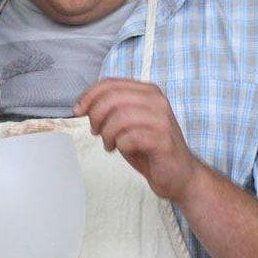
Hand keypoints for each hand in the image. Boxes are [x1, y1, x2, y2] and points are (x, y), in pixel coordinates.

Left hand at [74, 79, 199, 202]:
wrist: (179, 175)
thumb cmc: (148, 148)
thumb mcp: (126, 123)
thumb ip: (110, 109)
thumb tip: (82, 106)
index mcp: (147, 91)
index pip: (110, 83)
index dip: (89, 96)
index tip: (78, 111)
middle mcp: (157, 101)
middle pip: (113, 97)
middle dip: (96, 115)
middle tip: (95, 131)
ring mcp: (162, 120)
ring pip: (120, 117)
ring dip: (107, 133)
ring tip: (110, 144)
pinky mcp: (163, 140)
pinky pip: (130, 137)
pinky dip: (120, 145)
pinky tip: (123, 149)